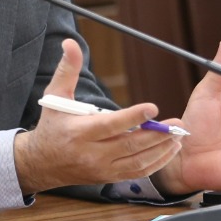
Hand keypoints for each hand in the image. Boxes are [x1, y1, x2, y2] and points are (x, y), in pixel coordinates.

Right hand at [13, 39, 181, 193]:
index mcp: (79, 133)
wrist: (42, 163)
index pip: (110, 125)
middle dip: (156, 135)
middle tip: (175, 123)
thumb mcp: (55, 96)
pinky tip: (169, 150)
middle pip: (130, 145)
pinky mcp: (110, 177)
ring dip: (161, 149)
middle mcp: (92, 153)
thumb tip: (70, 43)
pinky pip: (138, 173)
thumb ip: (67, 69)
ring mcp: (102, 168)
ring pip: (138, 162)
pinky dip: (156, 163)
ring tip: (178, 135)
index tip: (152, 108)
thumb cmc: (51, 125)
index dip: (132, 117)